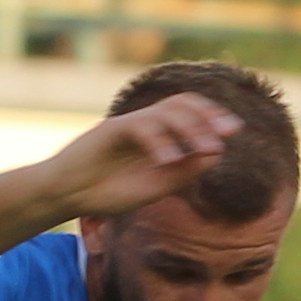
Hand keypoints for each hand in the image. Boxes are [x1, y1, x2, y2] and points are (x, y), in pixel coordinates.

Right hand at [45, 96, 253, 224]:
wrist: (67, 196)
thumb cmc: (108, 192)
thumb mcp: (157, 186)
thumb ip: (185, 171)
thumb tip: (217, 153)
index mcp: (157, 136)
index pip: (189, 114)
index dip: (212, 117)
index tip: (233, 131)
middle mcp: (144, 124)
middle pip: (181, 104)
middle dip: (208, 114)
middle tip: (228, 130)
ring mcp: (127, 125)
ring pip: (164, 112)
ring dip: (190, 128)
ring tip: (207, 148)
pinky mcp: (110, 131)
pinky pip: (141, 128)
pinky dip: (160, 142)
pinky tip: (170, 160)